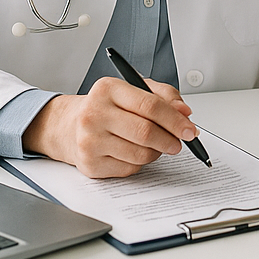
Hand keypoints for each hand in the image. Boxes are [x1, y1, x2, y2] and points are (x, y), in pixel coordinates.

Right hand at [22, 76, 196, 178]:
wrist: (68, 126)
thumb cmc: (106, 107)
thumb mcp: (133, 90)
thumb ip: (163, 95)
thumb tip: (184, 112)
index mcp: (107, 89)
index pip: (150, 106)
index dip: (175, 120)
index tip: (189, 129)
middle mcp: (94, 114)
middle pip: (146, 132)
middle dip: (170, 139)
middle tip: (179, 141)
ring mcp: (90, 141)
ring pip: (141, 154)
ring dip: (156, 152)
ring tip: (153, 144)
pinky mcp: (90, 164)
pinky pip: (130, 169)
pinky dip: (140, 163)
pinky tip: (132, 151)